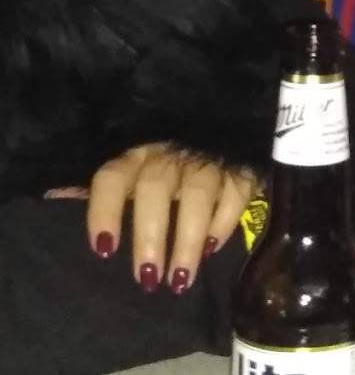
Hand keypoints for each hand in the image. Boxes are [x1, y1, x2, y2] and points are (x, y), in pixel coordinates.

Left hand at [84, 144, 257, 292]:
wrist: (216, 136)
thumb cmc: (160, 168)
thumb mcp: (128, 175)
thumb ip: (98, 190)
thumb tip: (52, 196)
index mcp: (134, 157)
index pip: (112, 177)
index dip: (105, 211)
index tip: (104, 250)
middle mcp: (168, 154)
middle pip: (156, 188)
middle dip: (150, 235)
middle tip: (148, 280)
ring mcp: (206, 158)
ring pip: (197, 192)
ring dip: (187, 238)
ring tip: (179, 279)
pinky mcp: (240, 168)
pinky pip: (235, 192)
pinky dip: (223, 222)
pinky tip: (211, 249)